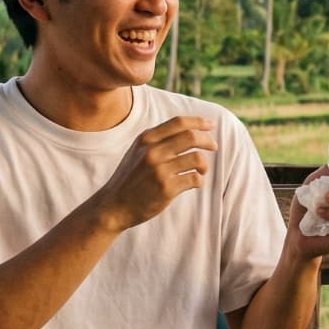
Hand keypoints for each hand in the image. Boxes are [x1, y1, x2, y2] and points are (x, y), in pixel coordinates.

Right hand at [89, 116, 217, 231]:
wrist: (114, 206)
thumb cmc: (131, 178)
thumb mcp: (138, 151)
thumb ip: (158, 139)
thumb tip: (190, 129)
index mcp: (146, 139)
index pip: (178, 122)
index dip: (198, 122)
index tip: (211, 125)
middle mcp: (152, 151)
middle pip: (191, 137)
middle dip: (208, 141)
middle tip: (214, 147)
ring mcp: (159, 170)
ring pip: (197, 158)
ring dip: (204, 165)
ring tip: (201, 171)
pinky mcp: (166, 188)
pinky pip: (195, 179)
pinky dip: (199, 180)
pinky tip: (194, 183)